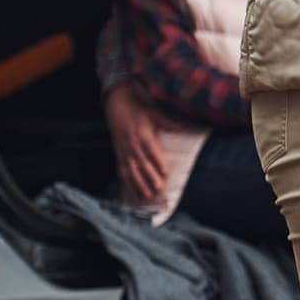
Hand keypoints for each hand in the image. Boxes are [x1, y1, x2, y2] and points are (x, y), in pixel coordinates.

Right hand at [105, 83, 167, 201]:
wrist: (116, 102)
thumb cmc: (137, 106)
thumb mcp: (154, 111)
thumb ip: (168, 122)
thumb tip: (183, 126)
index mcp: (142, 134)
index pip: (152, 151)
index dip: (158, 163)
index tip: (166, 173)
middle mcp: (132, 144)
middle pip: (142, 164)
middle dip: (149, 178)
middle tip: (157, 190)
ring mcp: (123, 150)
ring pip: (131, 171)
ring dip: (137, 185)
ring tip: (145, 197)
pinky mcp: (118, 154)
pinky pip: (121, 171)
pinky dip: (126, 183)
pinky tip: (130, 193)